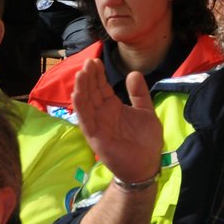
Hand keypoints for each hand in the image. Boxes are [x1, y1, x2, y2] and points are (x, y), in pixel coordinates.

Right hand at [72, 60, 161, 181]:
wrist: (146, 164)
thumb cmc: (145, 139)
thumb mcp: (145, 111)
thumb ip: (139, 93)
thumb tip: (134, 73)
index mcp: (112, 107)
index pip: (101, 87)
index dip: (98, 75)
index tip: (95, 60)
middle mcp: (102, 114)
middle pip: (92, 92)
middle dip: (89, 78)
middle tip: (87, 62)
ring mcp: (97, 125)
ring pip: (86, 104)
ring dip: (82, 89)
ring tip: (81, 74)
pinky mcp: (95, 136)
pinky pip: (86, 120)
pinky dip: (81, 108)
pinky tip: (77, 95)